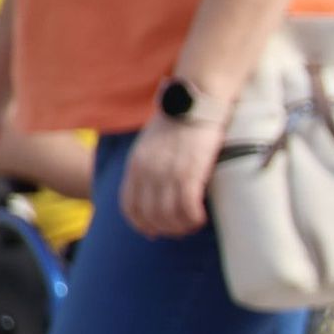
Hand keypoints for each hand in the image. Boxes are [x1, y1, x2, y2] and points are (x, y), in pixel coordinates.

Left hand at [119, 114, 223, 237]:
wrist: (193, 102)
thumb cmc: (178, 121)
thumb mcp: (150, 144)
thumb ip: (148, 165)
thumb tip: (155, 186)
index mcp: (136, 165)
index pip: (130, 207)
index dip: (142, 225)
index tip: (155, 232)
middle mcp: (148, 172)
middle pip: (151, 216)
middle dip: (167, 229)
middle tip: (182, 230)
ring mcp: (167, 173)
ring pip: (169, 216)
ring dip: (182, 226)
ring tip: (194, 224)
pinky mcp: (189, 172)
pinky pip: (187, 207)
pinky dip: (194, 218)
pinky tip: (202, 218)